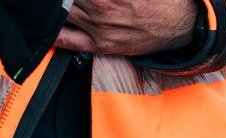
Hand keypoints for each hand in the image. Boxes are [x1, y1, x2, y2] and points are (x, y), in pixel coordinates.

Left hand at [56, 0, 198, 55]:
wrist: (180, 22)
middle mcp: (98, 7)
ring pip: (61, 14)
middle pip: (62, 0)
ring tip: (49, 7)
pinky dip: (53, 34)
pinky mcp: (103, 45)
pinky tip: (45, 26)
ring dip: (53, 9)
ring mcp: (98, 28)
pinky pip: (68, 41)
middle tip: (55, 2)